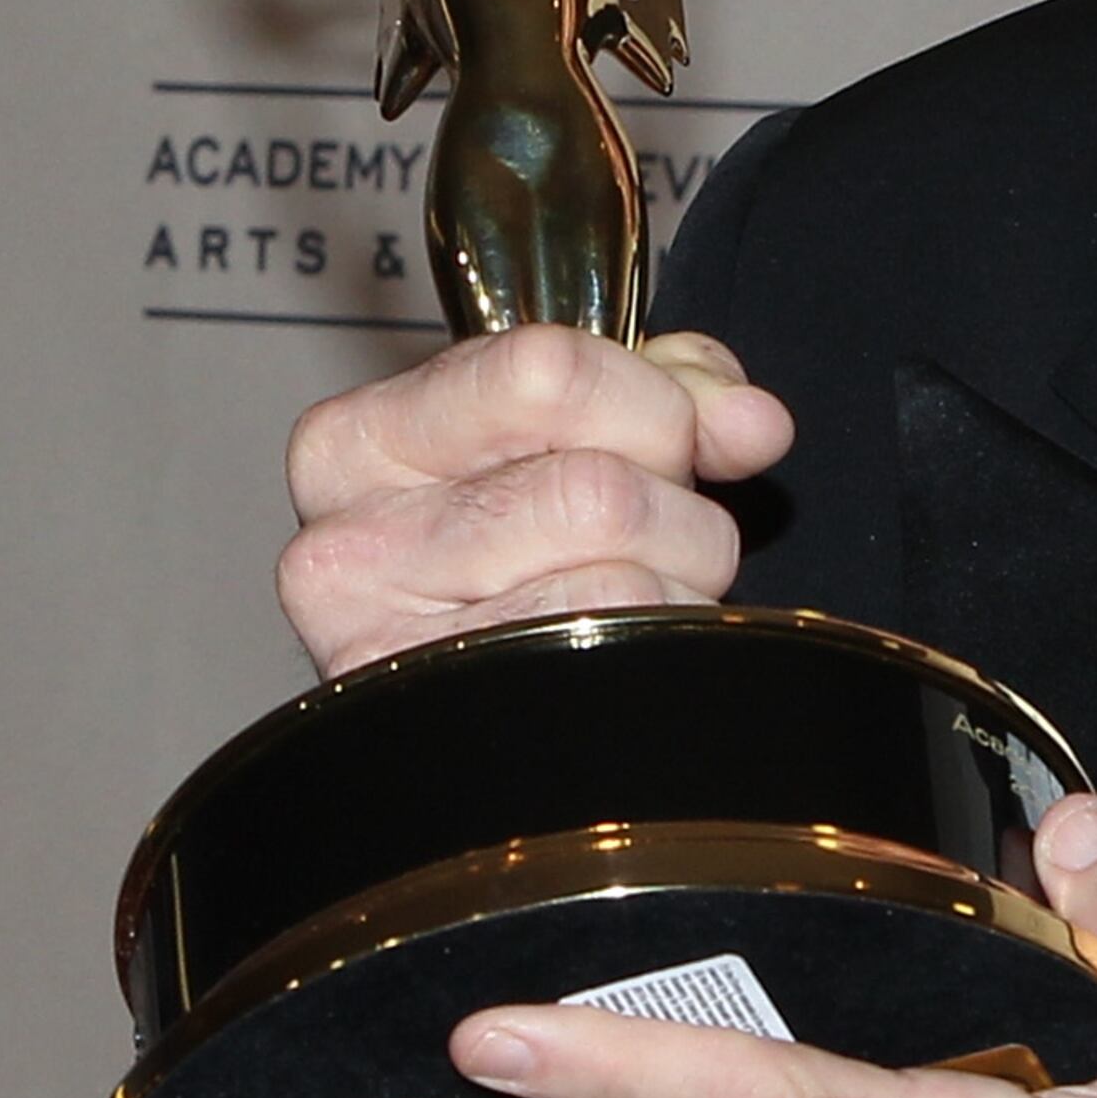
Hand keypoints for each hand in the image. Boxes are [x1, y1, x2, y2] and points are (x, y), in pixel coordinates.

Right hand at [278, 325, 794, 674]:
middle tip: (651, 536)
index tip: (661, 439)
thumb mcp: (579, 430)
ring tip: (634, 593)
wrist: (472, 709)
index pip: (546, 370)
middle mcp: (348, 544)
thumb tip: (748, 422)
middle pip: (597, 490)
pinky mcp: (447, 727)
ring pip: (616, 584)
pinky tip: (620, 651)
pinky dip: (657, 649)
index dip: (650, 405)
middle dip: (672, 511)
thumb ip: (670, 391)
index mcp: (356, 440)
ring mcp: (386, 650)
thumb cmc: (522, 547)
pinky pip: (612, 661)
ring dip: (673, 587)